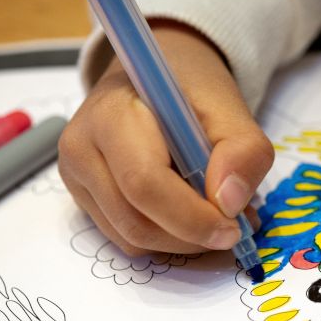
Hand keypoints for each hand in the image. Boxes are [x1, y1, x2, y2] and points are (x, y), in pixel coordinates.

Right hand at [59, 21, 271, 254]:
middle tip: (232, 228)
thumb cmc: (187, 88)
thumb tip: (230, 204)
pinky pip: (127, 238)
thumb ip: (242, 151)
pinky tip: (190, 214)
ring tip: (215, 216)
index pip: (144, 183)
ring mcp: (77, 179)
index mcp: (110, 115)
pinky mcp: (86, 200)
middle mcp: (81, 150)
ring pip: (131, 239)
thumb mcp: (229, 107)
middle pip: (135, 222)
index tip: (232, 229)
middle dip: (190, 236)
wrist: (151, 78)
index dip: (191, 217)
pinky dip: (166, 238)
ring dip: (181, 241)